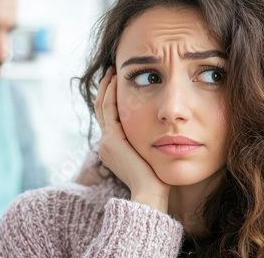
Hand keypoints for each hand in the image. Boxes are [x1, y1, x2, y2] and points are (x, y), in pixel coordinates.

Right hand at [95, 67, 169, 212]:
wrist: (150, 193)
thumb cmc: (156, 178)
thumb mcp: (149, 155)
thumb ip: (147, 142)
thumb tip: (161, 131)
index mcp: (113, 148)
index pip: (109, 117)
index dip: (112, 99)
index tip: (119, 83)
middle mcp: (106, 143)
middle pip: (101, 109)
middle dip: (106, 89)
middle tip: (112, 71)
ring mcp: (106, 141)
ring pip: (102, 106)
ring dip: (107, 87)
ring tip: (113, 71)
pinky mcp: (112, 139)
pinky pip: (109, 109)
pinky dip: (111, 93)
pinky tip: (117, 80)